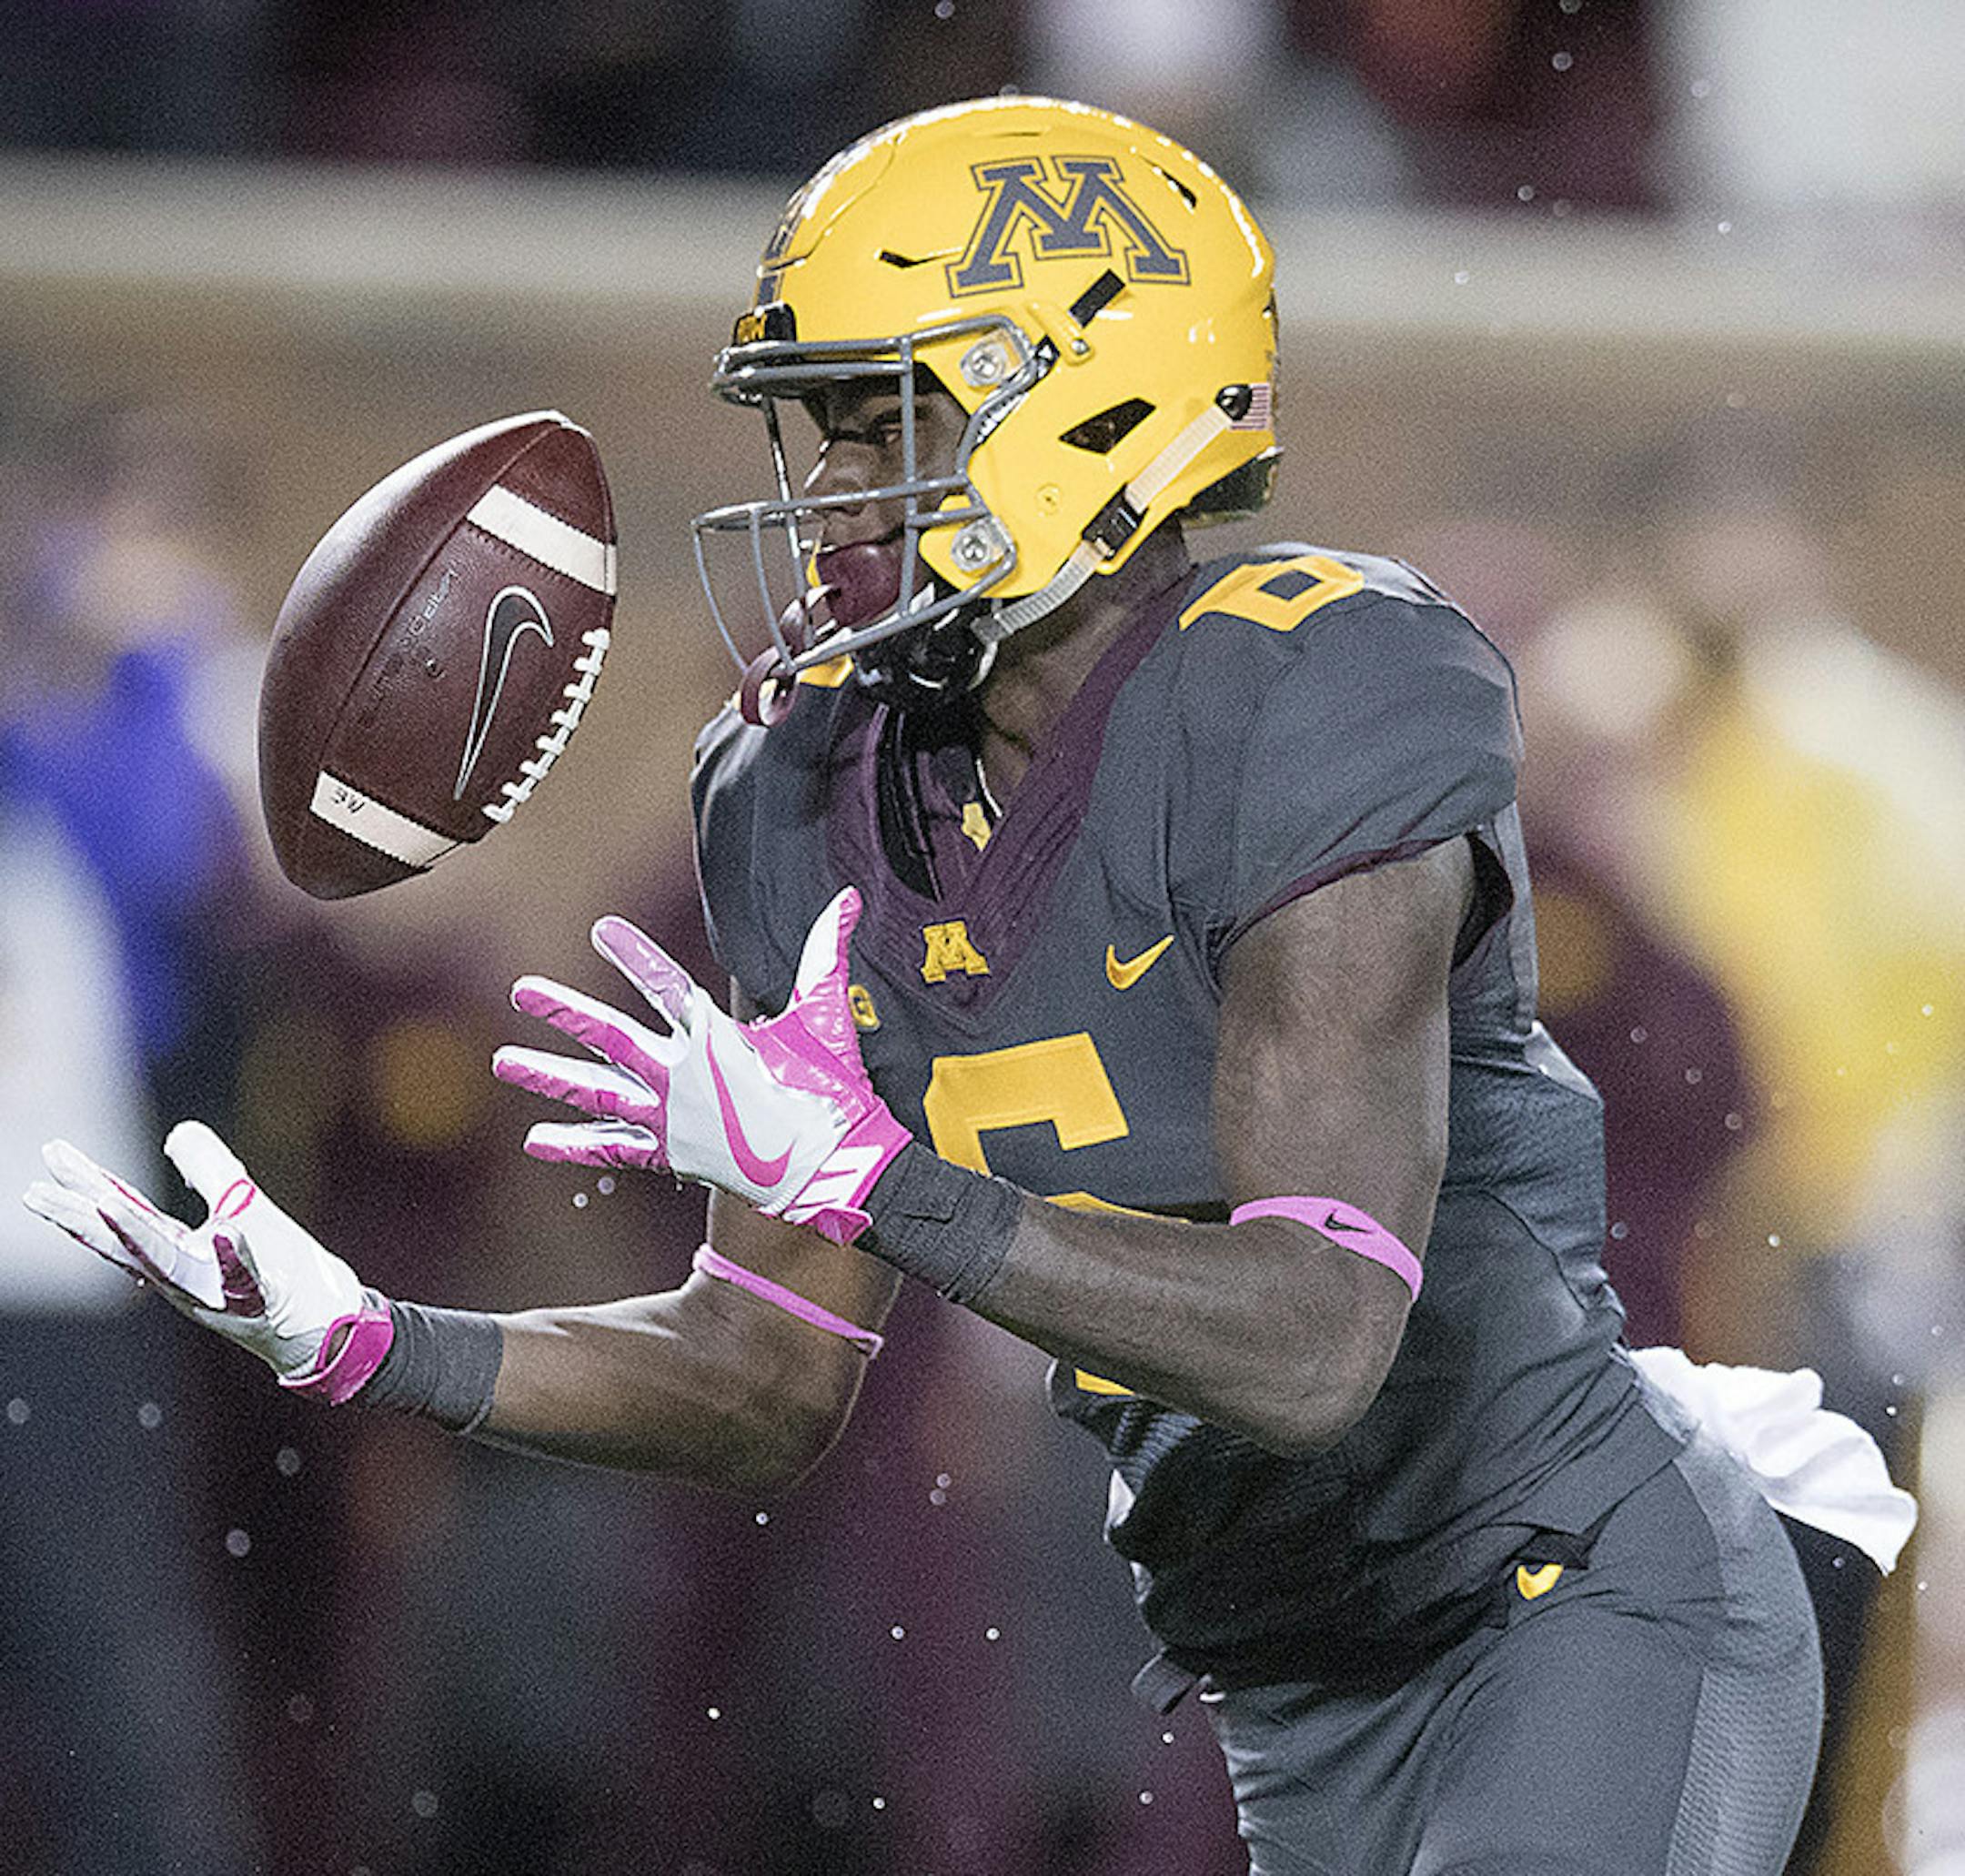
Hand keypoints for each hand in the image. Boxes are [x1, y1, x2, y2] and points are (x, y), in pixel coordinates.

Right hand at [21, 1121, 392, 1402]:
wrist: (327, 1325)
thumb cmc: (282, 1269)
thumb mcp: (241, 1209)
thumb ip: (209, 1170)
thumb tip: (178, 1133)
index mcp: (179, 1252)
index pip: (125, 1214)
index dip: (88, 1185)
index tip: (53, 1155)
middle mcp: (187, 1277)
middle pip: (127, 1243)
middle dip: (81, 1218)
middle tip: (36, 1193)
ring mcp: (221, 1293)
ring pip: (173, 1265)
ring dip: (138, 1237)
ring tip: (105, 1204)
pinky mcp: (264, 1300)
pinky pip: (246, 1278)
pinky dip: (234, 1257)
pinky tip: (226, 1233)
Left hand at [493, 887, 910, 1244]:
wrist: (829, 1169)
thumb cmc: (831, 1094)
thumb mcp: (825, 1019)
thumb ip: (826, 956)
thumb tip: (848, 899)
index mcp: (715, 1038)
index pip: (665, 985)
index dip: (634, 955)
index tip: (602, 931)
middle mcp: (681, 1076)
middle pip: (610, 1038)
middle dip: (564, 1012)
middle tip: (522, 990)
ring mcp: (671, 1118)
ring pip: (597, 1093)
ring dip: (549, 1076)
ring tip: (504, 1063)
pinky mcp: (673, 1155)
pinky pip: (613, 1150)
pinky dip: (574, 1146)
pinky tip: (535, 1141)